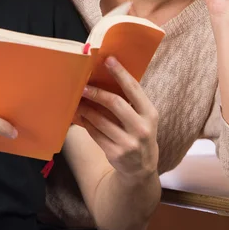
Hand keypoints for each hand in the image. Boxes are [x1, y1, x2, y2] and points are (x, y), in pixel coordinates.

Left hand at [76, 57, 158, 178]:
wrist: (142, 169)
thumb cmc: (140, 134)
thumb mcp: (144, 117)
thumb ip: (131, 101)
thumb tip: (106, 76)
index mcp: (150, 114)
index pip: (134, 89)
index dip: (120, 73)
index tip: (108, 60)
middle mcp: (142, 128)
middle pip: (115, 103)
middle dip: (96, 93)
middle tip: (82, 86)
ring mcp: (128, 143)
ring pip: (101, 120)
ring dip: (86, 108)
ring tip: (78, 100)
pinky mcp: (115, 153)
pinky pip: (95, 133)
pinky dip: (86, 123)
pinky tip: (81, 116)